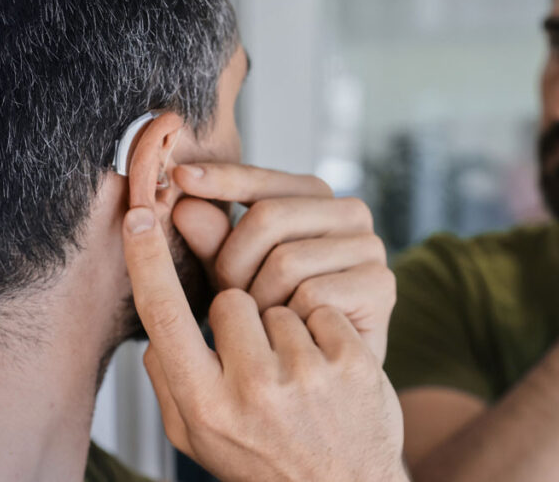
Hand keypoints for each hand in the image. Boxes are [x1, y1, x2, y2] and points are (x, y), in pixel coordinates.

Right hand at [122, 207, 406, 481]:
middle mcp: (252, 388)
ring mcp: (306, 373)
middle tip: (258, 361)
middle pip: (228, 298)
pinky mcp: (351, 361)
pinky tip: (327, 370)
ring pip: (277, 303)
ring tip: (297, 376)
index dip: (147, 260)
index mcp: (204, 405)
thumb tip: (155, 326)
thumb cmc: (264, 462)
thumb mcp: (200, 437)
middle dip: (240, 318)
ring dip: (284, 328)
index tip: (138, 215)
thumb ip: (169, 380)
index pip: (164, 317)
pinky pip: (321, 308)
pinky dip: (323, 330)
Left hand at [170, 164, 394, 361]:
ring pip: (286, 260)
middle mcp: (351, 212)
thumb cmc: (276, 318)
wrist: (327, 382)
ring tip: (258, 324)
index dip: (220, 179)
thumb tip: (182, 202)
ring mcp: (371, 246)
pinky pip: (312, 295)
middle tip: (225, 299)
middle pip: (269, 218)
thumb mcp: (234, 275)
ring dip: (259, 300)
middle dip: (232, 262)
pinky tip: (290, 336)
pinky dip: (289, 320)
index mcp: (316, 197)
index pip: (262, 180)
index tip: (178, 177)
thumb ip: (212, 239)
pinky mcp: (380, 284)